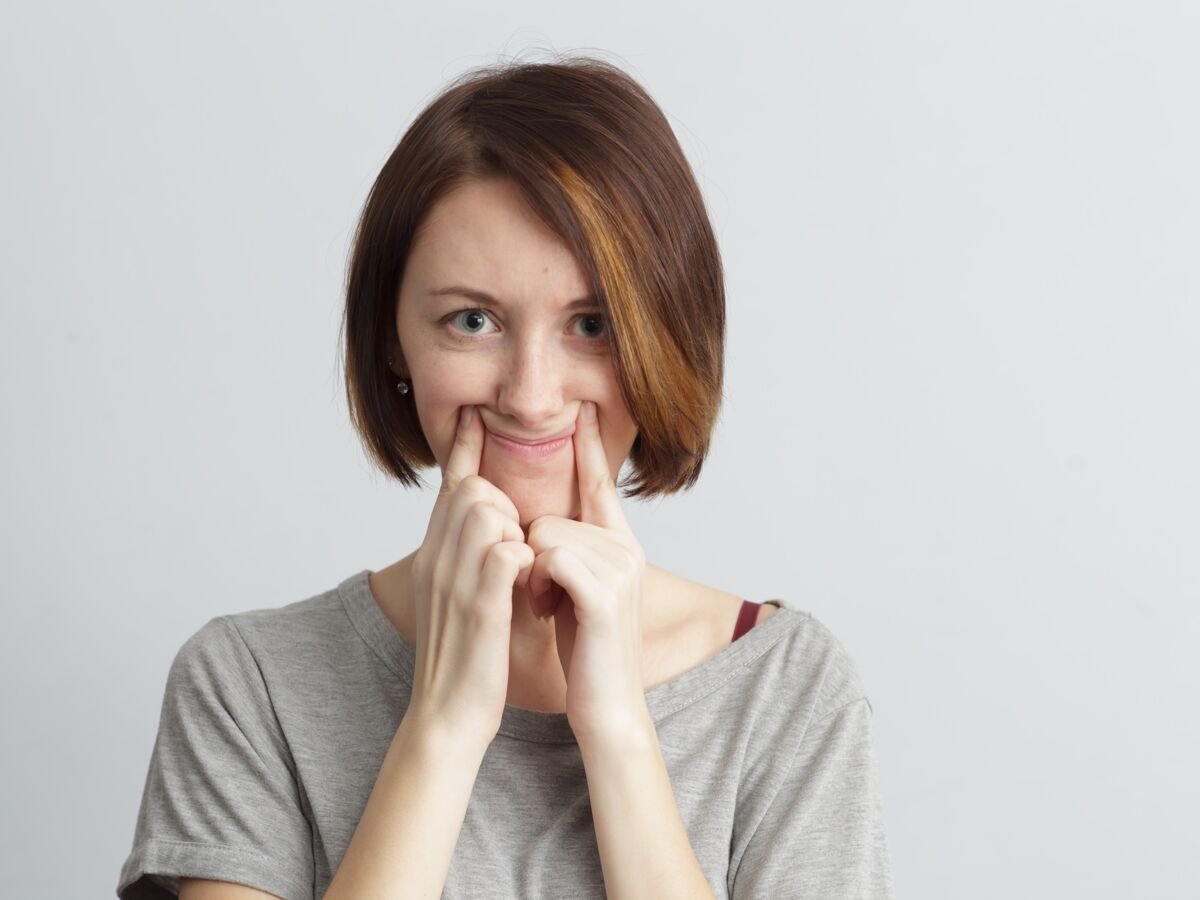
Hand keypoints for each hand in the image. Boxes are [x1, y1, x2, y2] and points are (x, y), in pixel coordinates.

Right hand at [405, 405, 534, 747]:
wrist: (449, 717)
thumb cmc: (465, 659)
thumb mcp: (458, 597)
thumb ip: (468, 557)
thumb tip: (495, 527)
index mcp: (433, 556)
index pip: (447, 488)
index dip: (464, 451)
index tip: (476, 417)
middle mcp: (436, 561)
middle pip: (471, 489)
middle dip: (502, 504)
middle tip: (516, 545)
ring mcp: (454, 582)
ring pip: (487, 510)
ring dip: (514, 529)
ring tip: (521, 568)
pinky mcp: (479, 607)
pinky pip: (506, 550)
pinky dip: (525, 558)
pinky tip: (529, 582)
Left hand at [525, 400, 649, 745]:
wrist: (608, 705)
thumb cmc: (585, 647)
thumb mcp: (575, 587)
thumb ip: (567, 549)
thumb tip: (536, 523)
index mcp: (621, 543)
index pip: (600, 481)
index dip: (589, 444)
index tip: (580, 405)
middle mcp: (627, 548)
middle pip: (552, 513)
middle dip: (534, 553)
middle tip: (544, 595)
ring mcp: (620, 569)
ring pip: (545, 533)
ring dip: (532, 572)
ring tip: (547, 605)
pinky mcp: (603, 593)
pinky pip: (549, 556)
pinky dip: (536, 582)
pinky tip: (546, 609)